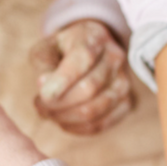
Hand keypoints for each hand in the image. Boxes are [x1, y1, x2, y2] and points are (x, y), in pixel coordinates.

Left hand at [31, 19, 132, 134]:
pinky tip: (63, 121)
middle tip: (40, 105)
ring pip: (94, 110)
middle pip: (89, 88)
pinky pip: (101, 124)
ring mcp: (124, 82)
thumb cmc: (63, 51)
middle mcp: (115, 58)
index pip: (84, 58)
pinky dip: (77, 128)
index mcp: (95, 37)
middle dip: (59, 103)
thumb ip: (43, 65)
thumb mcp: (47, 48)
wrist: (91, 53)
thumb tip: (45, 87)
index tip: (43, 95)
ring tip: (49, 113)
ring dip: (65, 118)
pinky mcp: (126, 103)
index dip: (62, 80)